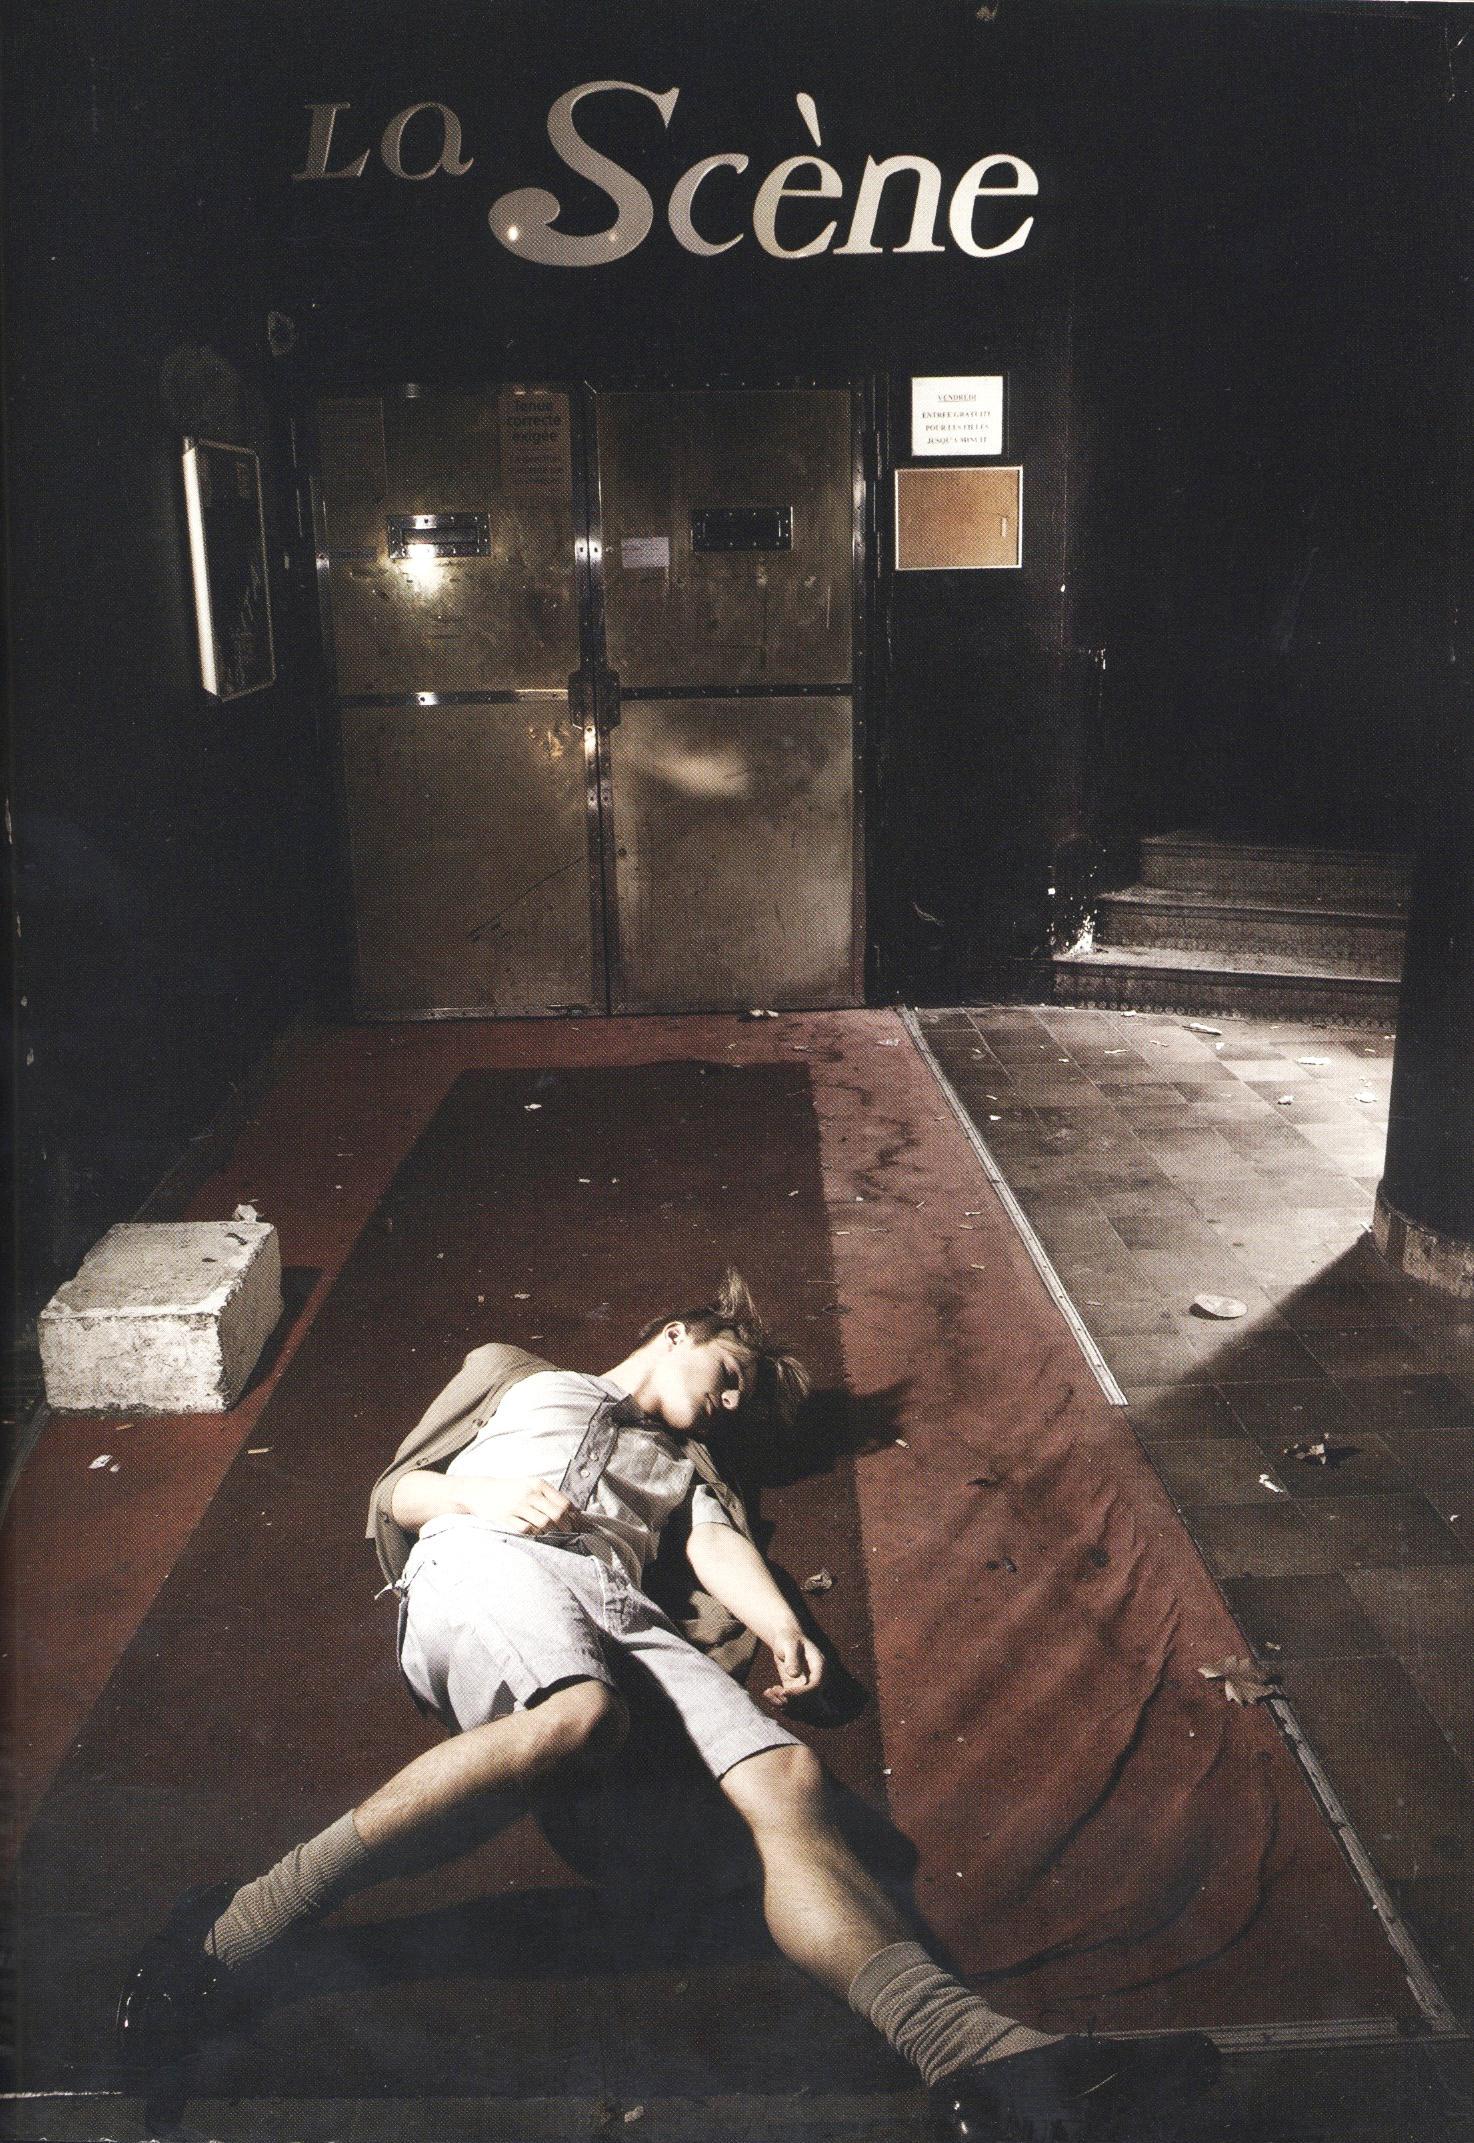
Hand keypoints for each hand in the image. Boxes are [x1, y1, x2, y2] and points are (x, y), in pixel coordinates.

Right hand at [459, 1475, 578, 1537]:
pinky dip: (535, 1535)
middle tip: (568, 1534)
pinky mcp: (506, 1518)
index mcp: (538, 1484)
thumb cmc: (511, 1490)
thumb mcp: (530, 1485)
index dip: (573, 1517)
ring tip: (554, 1536)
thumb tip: (573, 1512)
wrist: (482, 1492)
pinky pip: (527, 1530)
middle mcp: (529, 1494)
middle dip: (566, 1527)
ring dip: (551, 1533)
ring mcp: (517, 1506)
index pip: (563, 1503)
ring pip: (544, 1524)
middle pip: (556, 1514)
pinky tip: (537, 1536)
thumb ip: (550, 1496)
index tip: (577, 1525)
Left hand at [763, 1624, 825, 1706]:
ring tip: (768, 1692)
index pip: (815, 1686)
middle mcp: (816, 1678)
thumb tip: (794, 1674)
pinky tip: (768, 1693)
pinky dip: (780, 1703)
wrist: (786, 1639)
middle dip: (792, 1700)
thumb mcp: (789, 1645)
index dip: (801, 1693)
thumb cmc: (788, 1638)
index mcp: (819, 1666)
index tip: (784, 1692)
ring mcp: (808, 1685)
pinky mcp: (798, 1690)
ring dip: (784, 1704)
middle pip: (811, 1700)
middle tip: (774, 1691)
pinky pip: (794, 1703)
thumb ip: (792, 1658)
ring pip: (802, 1705)